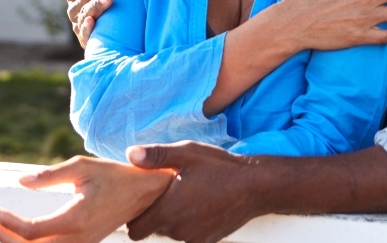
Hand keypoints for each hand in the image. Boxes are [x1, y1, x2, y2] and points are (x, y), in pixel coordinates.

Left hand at [0, 155, 173, 242]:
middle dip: (3, 237)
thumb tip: (21, 181)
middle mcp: (78, 238)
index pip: (31, 231)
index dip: (7, 224)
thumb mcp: (83, 167)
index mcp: (77, 218)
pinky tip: (16, 233)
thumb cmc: (115, 176)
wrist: (145, 193)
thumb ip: (50, 175)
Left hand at [125, 142, 262, 242]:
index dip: (135, 217)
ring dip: (175, 220)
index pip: (134, 230)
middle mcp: (177, 230)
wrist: (257, 186)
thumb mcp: (187, 153)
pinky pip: (190, 236)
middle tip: (168, 194)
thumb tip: (130, 154)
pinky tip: (203, 206)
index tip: (144, 201)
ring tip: (188, 197)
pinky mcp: (208, 241)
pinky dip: (191, 225)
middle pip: (153, 231)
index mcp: (167, 211)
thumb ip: (155, 156)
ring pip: (172, 233)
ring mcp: (193, 238)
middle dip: (156, 216)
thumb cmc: (221, 167)